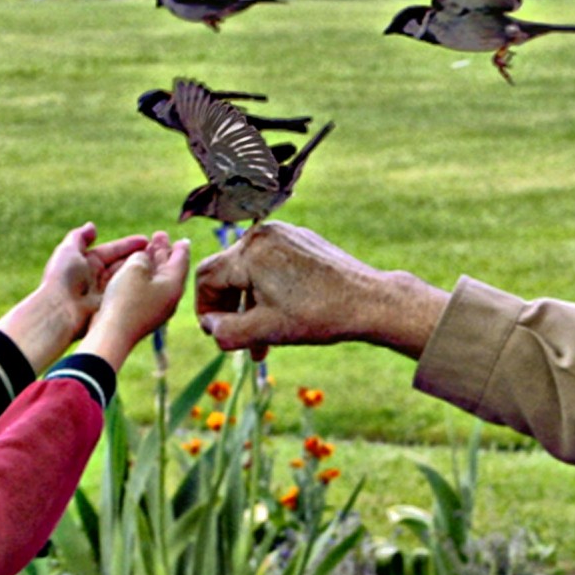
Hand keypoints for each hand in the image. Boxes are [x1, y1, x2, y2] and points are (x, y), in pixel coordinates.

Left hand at [0, 223, 149, 369]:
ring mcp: (103, 293)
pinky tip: (152, 281)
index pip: (112, 251)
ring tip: (159, 264)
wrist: (60, 310)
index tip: (147, 240)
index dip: (129, 245)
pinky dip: (137, 286)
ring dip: (141, 271)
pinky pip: (125, 293)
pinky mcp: (109, 306)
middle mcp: (96, 277)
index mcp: (87, 263)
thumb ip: (80, 236)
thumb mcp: (68, 250)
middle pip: (121, 264)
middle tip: (159, 251)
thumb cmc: (63, 278)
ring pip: (126, 278)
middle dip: (138, 257)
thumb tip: (92, 226)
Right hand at [83, 233, 189, 370]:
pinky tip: (136, 271)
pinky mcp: (145, 315)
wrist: (113, 334)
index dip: (179, 247)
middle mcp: (170, 298)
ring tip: (147, 249)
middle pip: (170, 270)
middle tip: (159, 236)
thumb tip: (144, 258)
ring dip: (153, 263)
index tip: (182, 239)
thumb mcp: (135, 267)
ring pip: (158, 280)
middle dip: (164, 252)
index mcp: (174, 285)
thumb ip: (143, 256)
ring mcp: (158, 308)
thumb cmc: (125, 299)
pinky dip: (145, 276)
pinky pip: (149, 290)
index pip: (181, 261)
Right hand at [193, 223, 448, 360]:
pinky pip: (272, 262)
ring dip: (251, 303)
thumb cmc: (318, 316)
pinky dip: (269, 289)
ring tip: (264, 337)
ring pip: (251, 270)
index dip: (204, 308)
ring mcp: (284, 233)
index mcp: (249, 253)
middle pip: (228, 273)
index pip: (205, 277)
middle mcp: (262, 234)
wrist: (369, 301)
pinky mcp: (302, 239)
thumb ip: (226, 331)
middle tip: (240, 341)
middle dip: (231, 309)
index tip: (215, 332)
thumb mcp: (266, 330)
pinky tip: (284, 315)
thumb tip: (209, 326)